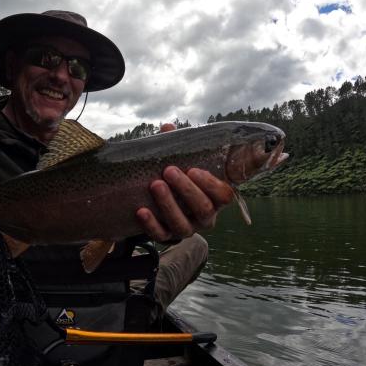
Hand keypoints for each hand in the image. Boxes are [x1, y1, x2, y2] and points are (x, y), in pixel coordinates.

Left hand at [135, 123, 233, 241]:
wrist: (156, 200)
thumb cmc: (175, 177)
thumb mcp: (179, 161)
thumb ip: (176, 146)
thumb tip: (168, 128)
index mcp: (214, 197)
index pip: (224, 195)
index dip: (212, 184)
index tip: (194, 169)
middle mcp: (205, 216)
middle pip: (204, 208)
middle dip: (187, 189)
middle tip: (169, 171)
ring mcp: (187, 229)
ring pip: (183, 224)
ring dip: (168, 204)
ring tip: (155, 185)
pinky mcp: (167, 237)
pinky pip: (161, 235)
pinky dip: (151, 224)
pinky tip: (141, 210)